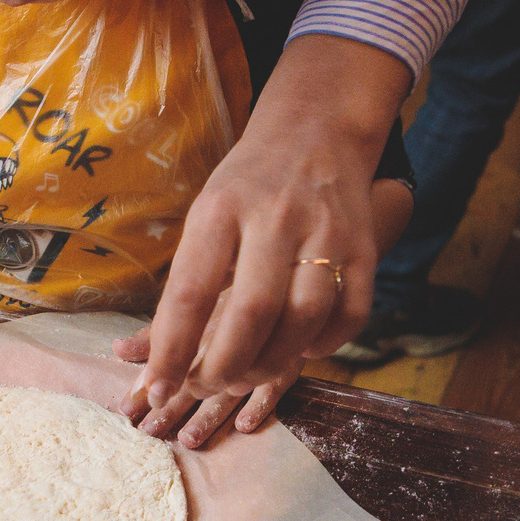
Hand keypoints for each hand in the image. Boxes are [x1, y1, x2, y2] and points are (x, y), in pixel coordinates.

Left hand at [115, 317, 297, 447]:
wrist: (301, 279)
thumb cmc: (239, 300)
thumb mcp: (197, 311)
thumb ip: (160, 333)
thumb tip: (117, 350)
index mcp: (201, 327)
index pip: (168, 360)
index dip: (147, 384)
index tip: (125, 410)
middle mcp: (228, 339)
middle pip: (196, 377)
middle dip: (172, 406)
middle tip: (149, 431)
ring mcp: (260, 351)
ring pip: (232, 386)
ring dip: (210, 414)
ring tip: (188, 439)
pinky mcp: (290, 359)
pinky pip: (277, 384)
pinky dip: (261, 404)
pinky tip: (244, 426)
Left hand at [134, 37, 408, 406]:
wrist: (317, 132)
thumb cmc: (245, 189)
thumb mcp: (204, 217)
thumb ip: (184, 286)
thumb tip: (153, 365)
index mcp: (221, 209)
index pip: (190, 292)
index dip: (172, 351)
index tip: (158, 388)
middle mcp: (275, 217)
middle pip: (252, 312)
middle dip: (224, 367)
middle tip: (207, 386)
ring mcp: (327, 231)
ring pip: (304, 319)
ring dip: (272, 363)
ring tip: (247, 375)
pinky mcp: (366, 248)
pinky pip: (350, 315)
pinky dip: (325, 345)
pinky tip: (300, 349)